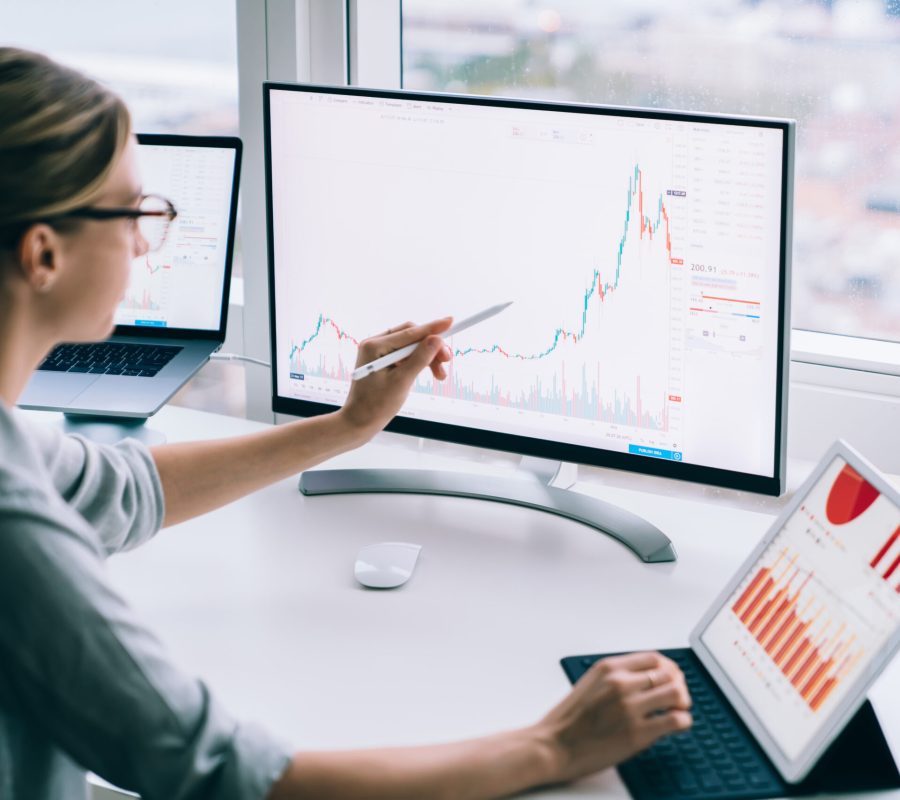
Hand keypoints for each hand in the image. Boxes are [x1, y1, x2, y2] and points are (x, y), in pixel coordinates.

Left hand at [338, 317, 452, 440]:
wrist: (359, 423)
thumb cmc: (376, 406)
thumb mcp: (402, 381)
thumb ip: (420, 358)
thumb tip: (436, 339)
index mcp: (374, 346)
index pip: (410, 332)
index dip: (432, 328)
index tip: (451, 321)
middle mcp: (375, 345)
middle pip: (411, 337)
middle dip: (431, 348)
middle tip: (447, 360)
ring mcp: (378, 353)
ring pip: (411, 347)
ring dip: (427, 357)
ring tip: (440, 375)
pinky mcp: (382, 361)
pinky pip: (405, 356)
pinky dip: (419, 363)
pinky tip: (428, 373)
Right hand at [535, 651, 691, 784]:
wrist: (554, 746)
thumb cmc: (568, 720)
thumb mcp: (590, 684)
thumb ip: (616, 678)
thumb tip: (645, 680)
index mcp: (609, 668)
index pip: (654, 658)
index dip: (669, 668)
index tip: (671, 677)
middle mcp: (621, 684)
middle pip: (669, 674)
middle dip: (679, 684)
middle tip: (678, 696)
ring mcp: (630, 708)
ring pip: (676, 693)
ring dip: (683, 701)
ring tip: (678, 710)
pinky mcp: (638, 733)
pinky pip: (676, 720)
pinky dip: (683, 721)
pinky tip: (677, 725)